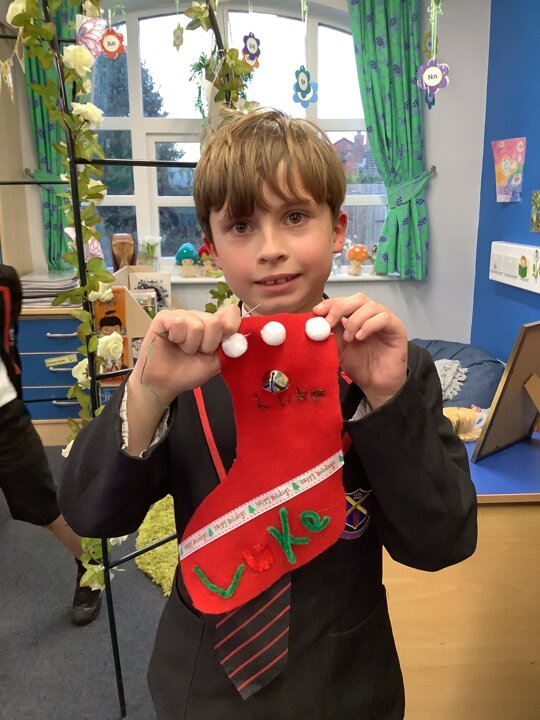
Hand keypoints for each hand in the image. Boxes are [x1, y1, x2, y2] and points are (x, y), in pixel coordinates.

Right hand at [129, 304, 241, 407]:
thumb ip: (230, 345)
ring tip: (183, 349)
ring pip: (196, 325)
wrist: (165, 384)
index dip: (230, 330)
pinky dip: (177, 338)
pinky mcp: (164, 317)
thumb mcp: (217, 361)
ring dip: (190, 345)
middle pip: (215, 322)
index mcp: (213, 324)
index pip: (231, 312)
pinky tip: (172, 342)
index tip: (220, 347)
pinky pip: (178, 322)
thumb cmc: (189, 372)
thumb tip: (238, 330)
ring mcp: (182, 314)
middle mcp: (199, 316)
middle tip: (197, 352)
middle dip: (208, 345)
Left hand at [314, 294, 407, 408]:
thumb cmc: (361, 367)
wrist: (376, 386)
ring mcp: (385, 320)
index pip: (345, 301)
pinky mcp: (397, 328)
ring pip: (371, 306)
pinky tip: (360, 337)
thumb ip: (333, 332)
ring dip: (355, 320)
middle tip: (330, 322)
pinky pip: (384, 318)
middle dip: (340, 307)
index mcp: (357, 317)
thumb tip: (319, 319)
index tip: (317, 311)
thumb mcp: (340, 348)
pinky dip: (369, 325)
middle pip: (358, 298)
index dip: (331, 303)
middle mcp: (372, 315)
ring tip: (349, 338)